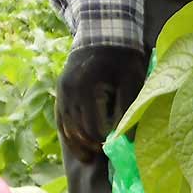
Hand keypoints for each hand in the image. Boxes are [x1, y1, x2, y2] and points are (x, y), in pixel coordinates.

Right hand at [57, 45, 147, 162]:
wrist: (103, 35)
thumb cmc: (122, 59)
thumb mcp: (131, 80)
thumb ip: (128, 108)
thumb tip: (128, 139)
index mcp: (85, 87)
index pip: (91, 126)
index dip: (102, 141)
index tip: (113, 148)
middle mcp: (68, 90)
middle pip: (75, 129)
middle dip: (89, 146)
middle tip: (103, 155)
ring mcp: (61, 92)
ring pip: (65, 127)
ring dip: (77, 145)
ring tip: (90, 157)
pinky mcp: (61, 93)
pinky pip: (61, 120)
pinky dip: (69, 135)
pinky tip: (79, 146)